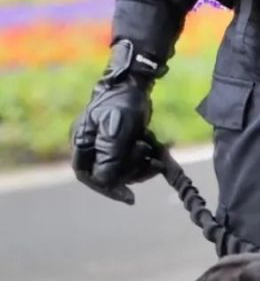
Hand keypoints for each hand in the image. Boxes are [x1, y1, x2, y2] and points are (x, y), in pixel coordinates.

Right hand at [72, 40, 163, 203]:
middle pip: (109, 176)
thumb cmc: (122, 102)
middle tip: (147, 157)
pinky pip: (132, 164)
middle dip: (131, 172)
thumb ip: (110, 154)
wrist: (135, 84)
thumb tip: (105, 180)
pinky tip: (156, 152)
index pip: (87, 175)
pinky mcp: (120, 146)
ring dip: (141, 168)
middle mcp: (91, 146)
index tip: (128, 196)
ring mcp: (106, 147)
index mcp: (82, 141)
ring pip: (123, 172)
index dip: (106, 188)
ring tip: (152, 149)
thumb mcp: (117, 128)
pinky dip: (145, 162)